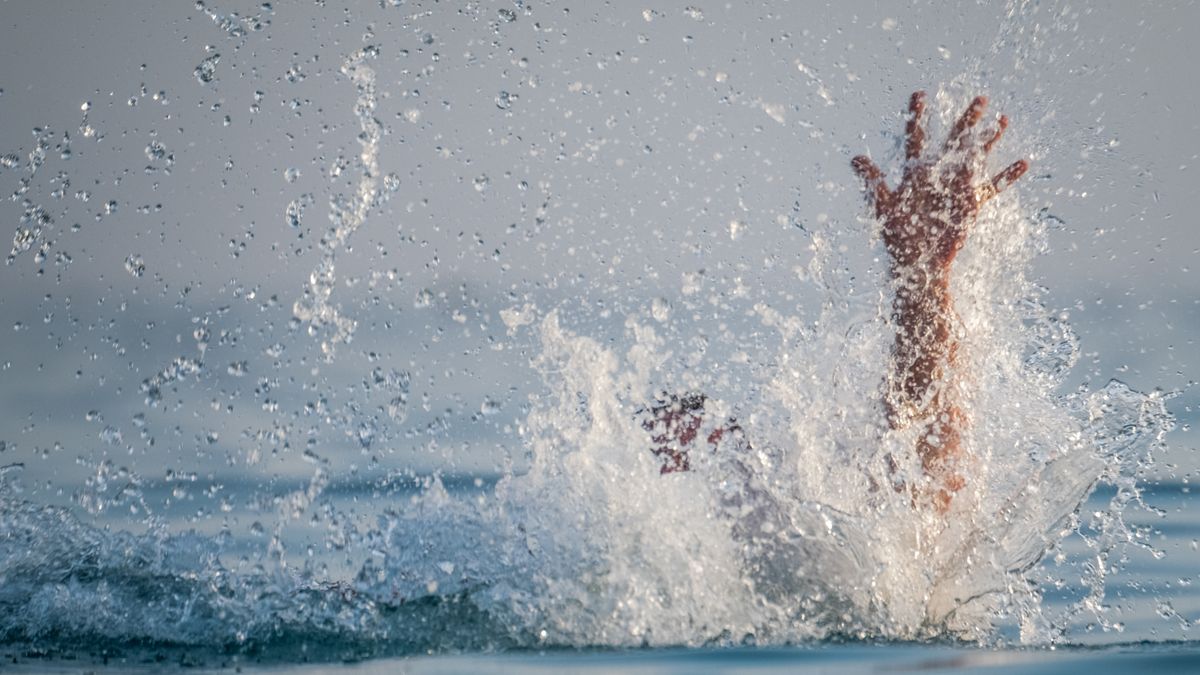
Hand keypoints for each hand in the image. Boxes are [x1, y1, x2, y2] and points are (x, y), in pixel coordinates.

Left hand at [852, 92, 1027, 271]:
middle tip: (981, 98)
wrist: (917, 260)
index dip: (917, 117)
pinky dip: (1007, 176)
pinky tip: (1024, 163)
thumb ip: (874, 180)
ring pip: (976, 157)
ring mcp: (956, 187)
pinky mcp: (970, 203)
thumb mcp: (884, 206)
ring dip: (989, 139)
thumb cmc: (898, 235)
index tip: (919, 94)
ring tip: (1003, 119)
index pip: (916, 138)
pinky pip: (992, 187)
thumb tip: (855, 158)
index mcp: (915, 173)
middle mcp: (938, 175)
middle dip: (966, 120)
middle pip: (953, 141)